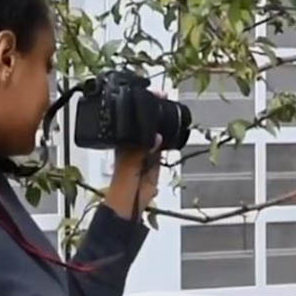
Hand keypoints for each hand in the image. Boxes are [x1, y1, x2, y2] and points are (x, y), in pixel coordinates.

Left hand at [105, 91, 166, 220]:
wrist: (132, 199)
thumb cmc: (123, 181)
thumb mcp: (132, 161)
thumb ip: (144, 149)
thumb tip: (157, 137)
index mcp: (123, 139)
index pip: (132, 118)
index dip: (141, 105)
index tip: (153, 96)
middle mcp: (133, 141)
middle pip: (145, 122)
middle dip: (153, 110)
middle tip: (163, 96)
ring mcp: (145, 149)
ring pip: (155, 131)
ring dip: (162, 122)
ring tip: (169, 107)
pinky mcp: (156, 158)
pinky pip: (163, 145)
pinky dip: (168, 138)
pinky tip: (173, 131)